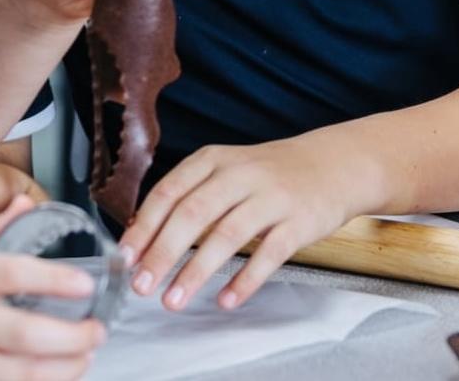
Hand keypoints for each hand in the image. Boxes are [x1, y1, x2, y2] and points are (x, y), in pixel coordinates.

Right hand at [0, 197, 104, 380]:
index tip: (87, 284)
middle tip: (98, 332)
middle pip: (24, 334)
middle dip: (71, 339)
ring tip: (85, 358)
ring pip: (18, 374)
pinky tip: (52, 379)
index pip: (12, 273)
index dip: (54, 280)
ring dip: (61, 370)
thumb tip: (27, 202)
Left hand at [119, 136, 367, 310]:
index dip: (144, 225)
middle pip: (193, 213)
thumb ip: (189, 196)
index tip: (125, 256)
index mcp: (213, 160)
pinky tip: (226, 299)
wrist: (333, 165)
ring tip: (173, 299)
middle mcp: (239, 174)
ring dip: (196, 270)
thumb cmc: (268, 174)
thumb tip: (144, 235)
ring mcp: (271, 197)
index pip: (169, 191)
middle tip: (141, 284)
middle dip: (163, 252)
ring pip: (227, 234)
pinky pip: (269, 253)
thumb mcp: (225, 170)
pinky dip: (245, 279)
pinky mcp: (299, 222)